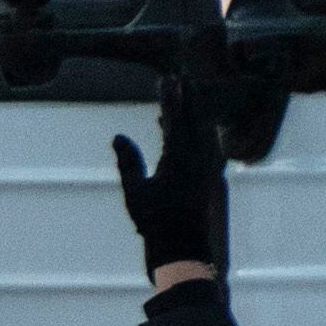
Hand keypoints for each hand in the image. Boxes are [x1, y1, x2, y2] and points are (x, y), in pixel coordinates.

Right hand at [113, 80, 226, 278]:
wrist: (183, 247)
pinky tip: (184, 130)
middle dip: (187, 96)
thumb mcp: (135, 193)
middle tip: (180, 77)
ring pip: (202, 129)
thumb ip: (128, 162)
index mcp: (179, 158)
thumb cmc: (155, 223)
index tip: (167, 79)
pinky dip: (195, 130)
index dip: (170, 97)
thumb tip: (118, 137)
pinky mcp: (208, 174)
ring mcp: (206, 166)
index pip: (175, 119)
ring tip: (182, 98)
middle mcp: (197, 158)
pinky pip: (204, 143)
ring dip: (193, 112)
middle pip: (194, 118)